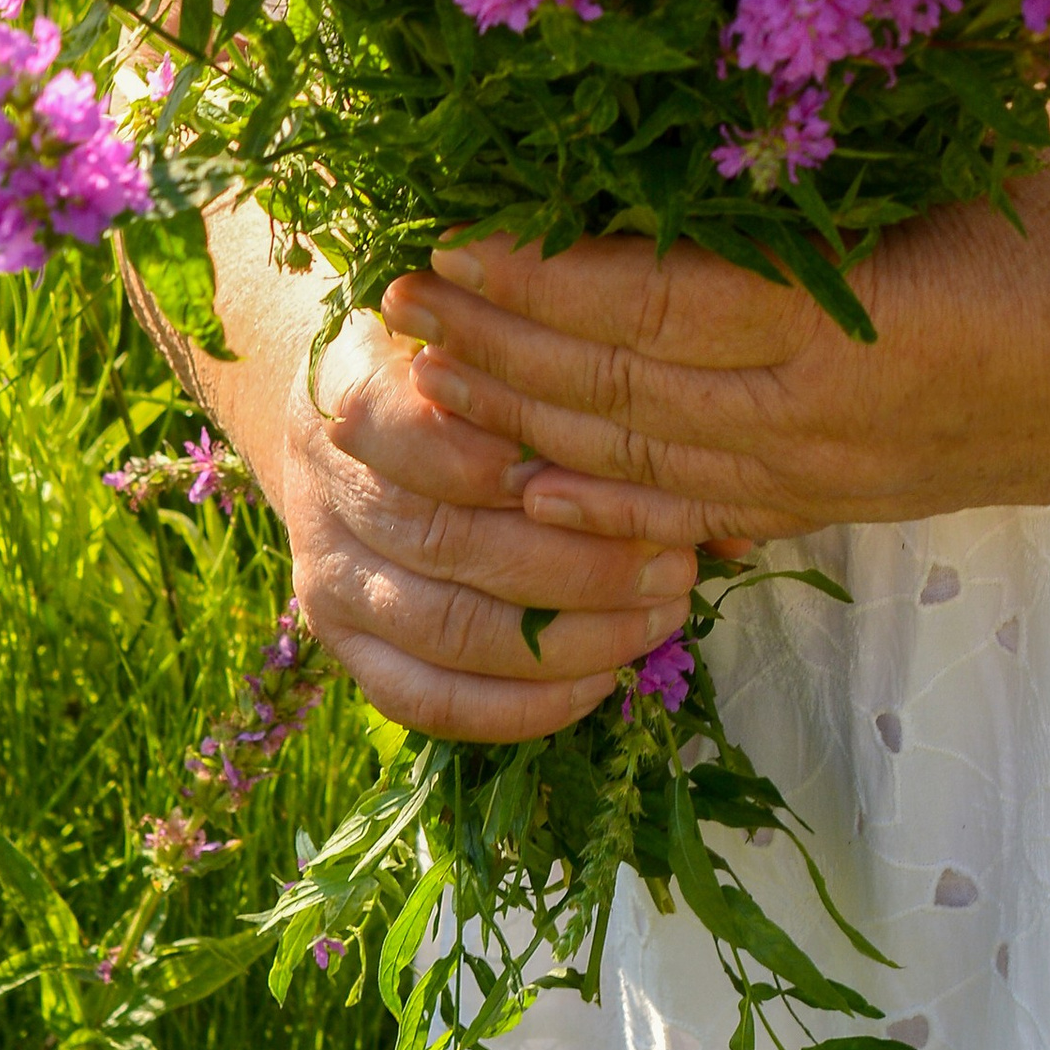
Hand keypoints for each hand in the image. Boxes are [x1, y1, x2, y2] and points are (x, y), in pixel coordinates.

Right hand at [281, 304, 702, 741]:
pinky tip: (597, 682)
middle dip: (577, 562)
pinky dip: (516, 706)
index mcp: (351, 382)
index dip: (511, 455)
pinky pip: (426, 699)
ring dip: (566, 638)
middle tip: (677, 563)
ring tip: (660, 619)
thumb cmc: (459, 362)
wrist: (351, 413)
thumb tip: (723, 494)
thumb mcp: (503, 342)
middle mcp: (326, 485)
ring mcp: (328, 574)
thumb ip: (583, 390)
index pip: (415, 426)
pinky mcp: (344, 645)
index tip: (614, 464)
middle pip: (450, 539)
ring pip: (448, 628)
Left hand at [376, 152, 1049, 553]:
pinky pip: (694, 508)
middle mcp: (830, 423)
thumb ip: (846, 138)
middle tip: (393, 287)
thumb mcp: (982, 153)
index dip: (541, 272)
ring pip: (639, 461)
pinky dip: (600, 488)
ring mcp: (834, 480)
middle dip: (494, 343)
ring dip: (522, 415)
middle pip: (619, 393)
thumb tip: (707, 69)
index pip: (656, 303)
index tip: (450, 224)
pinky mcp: (848, 505)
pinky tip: (533, 468)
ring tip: (429, 364)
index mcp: (863, 326)